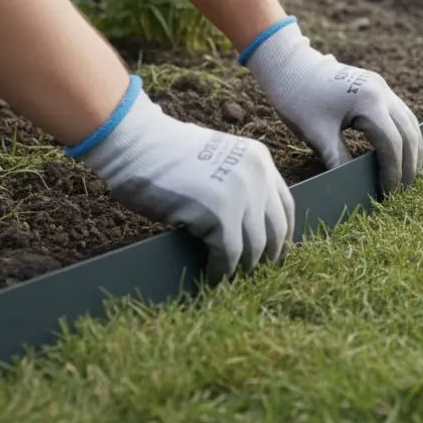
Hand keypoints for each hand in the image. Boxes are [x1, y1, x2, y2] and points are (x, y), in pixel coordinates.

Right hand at [71, 77, 294, 282]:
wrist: (138, 143)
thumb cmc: (166, 153)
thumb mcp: (217, 159)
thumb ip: (238, 182)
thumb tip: (246, 223)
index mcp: (260, 160)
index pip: (285, 205)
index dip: (283, 234)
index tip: (278, 252)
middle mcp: (257, 176)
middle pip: (275, 229)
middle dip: (269, 255)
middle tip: (259, 273)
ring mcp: (240, 195)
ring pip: (254, 246)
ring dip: (244, 267)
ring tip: (234, 279)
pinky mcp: (219, 214)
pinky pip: (228, 254)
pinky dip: (221, 271)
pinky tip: (214, 278)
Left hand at [239, 16, 422, 195]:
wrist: (290, 66)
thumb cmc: (299, 99)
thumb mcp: (317, 134)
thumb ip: (339, 160)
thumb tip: (352, 187)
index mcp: (369, 102)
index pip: (392, 143)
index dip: (393, 171)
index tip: (389, 193)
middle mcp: (382, 92)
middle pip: (408, 133)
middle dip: (409, 164)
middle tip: (403, 190)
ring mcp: (383, 88)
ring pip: (410, 122)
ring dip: (412, 149)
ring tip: (407, 175)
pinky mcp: (378, 88)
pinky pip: (401, 115)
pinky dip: (404, 136)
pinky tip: (400, 152)